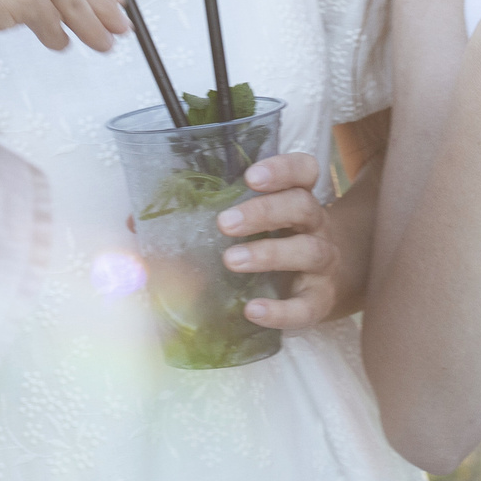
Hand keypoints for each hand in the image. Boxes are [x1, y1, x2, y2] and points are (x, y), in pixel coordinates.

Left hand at [218, 153, 341, 329]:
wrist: (330, 283)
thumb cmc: (283, 242)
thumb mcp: (266, 221)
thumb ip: (223, 213)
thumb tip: (150, 220)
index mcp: (300, 199)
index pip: (304, 171)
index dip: (283, 170)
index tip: (251, 177)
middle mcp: (317, 226)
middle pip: (301, 207)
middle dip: (263, 212)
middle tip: (224, 223)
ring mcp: (323, 263)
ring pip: (308, 251)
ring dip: (268, 254)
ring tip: (231, 260)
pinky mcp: (320, 300)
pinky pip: (306, 306)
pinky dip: (280, 311)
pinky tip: (252, 310)